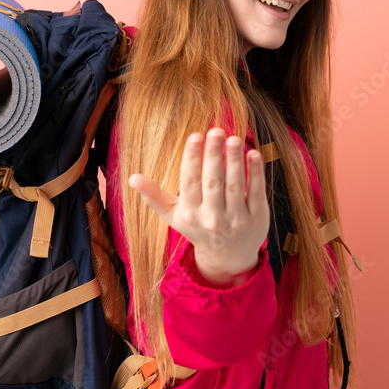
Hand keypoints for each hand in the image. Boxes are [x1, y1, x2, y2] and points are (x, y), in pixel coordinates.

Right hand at [127, 127, 269, 285]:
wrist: (227, 257)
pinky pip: (256, 192)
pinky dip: (256, 173)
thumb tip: (131, 178)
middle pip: (213, 182)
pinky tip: (254, 154)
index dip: (192, 158)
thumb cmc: (198, 227)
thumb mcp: (174, 215)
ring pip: (235, 186)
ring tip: (233, 139)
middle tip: (216, 131)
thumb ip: (153, 196)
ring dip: (235, 161)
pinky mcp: (257, 218)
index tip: (195, 136)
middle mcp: (213, 217)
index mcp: (190, 213)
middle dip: (214, 155)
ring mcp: (236, 219)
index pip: (190, 182)